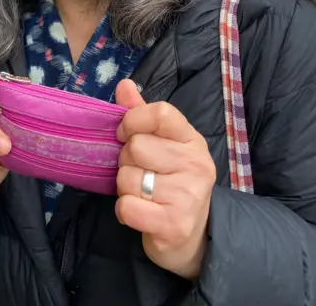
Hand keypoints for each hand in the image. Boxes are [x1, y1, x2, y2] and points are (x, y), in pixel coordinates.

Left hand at [115, 80, 215, 279]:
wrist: (192, 235)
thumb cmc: (172, 181)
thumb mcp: (163, 144)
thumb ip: (141, 113)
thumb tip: (124, 84)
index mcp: (192, 139)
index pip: (160, 113)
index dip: (132, 120)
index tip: (125, 134)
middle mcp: (195, 164)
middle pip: (137, 146)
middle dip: (126, 160)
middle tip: (139, 171)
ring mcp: (187, 196)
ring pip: (128, 177)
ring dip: (124, 187)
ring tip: (141, 193)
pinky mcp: (174, 225)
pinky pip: (127, 207)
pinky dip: (124, 210)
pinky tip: (139, 212)